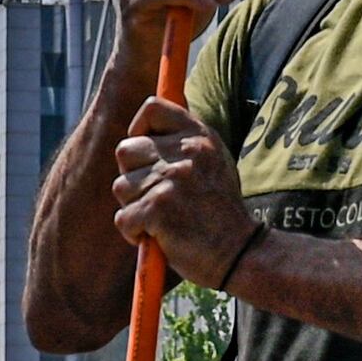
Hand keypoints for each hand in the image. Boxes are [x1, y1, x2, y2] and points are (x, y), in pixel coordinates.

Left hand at [108, 98, 257, 297]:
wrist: (239, 252)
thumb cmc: (219, 211)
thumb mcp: (213, 162)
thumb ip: (185, 142)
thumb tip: (145, 126)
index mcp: (200, 136)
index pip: (152, 107)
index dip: (139, 129)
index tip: (146, 153)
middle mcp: (187, 152)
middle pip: (126, 150)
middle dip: (133, 177)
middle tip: (156, 197)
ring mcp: (172, 179)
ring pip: (121, 187)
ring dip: (134, 208)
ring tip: (163, 219)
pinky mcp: (158, 209)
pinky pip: (123, 217)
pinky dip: (134, 232)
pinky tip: (159, 236)